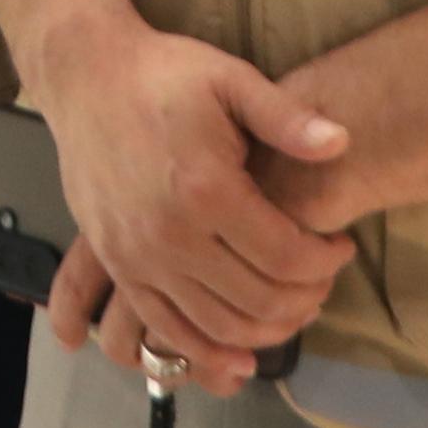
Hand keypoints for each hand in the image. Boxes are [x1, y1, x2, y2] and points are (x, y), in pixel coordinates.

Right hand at [35, 4, 353, 389]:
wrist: (84, 75)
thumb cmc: (163, 74)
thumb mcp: (229, 80)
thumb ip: (286, 118)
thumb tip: (342, 143)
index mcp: (205, 188)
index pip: (286, 257)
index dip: (325, 261)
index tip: (339, 245)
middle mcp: (169, 233)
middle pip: (258, 300)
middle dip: (305, 297)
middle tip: (320, 277)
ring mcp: (137, 254)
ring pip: (218, 325)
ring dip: (266, 329)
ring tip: (288, 302)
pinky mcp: (116, 262)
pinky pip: (166, 327)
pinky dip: (206, 352)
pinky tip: (238, 353)